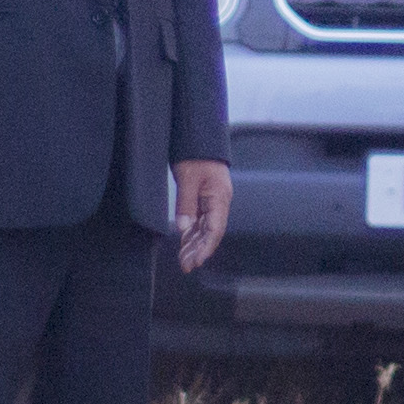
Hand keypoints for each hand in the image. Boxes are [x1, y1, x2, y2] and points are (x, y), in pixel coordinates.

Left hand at [173, 157, 233, 272]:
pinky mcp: (204, 200)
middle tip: (186, 266)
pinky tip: (184, 245)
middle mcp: (219, 202)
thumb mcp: (188, 178)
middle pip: (210, 233)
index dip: (206, 248)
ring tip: (183, 261)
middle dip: (199, 251)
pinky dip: (192, 234)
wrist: (198, 137)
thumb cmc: (196, 155)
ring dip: (194, 245)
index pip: (215, 229)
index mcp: (220, 198)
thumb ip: (186, 203)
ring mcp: (212, 202)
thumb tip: (184, 228)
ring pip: (205, 229)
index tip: (196, 261)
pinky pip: (200, 221)